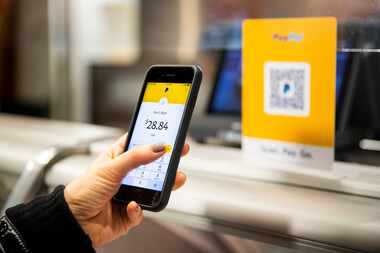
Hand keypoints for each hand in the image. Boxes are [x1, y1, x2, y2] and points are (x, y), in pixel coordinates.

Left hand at [64, 134, 188, 246]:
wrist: (74, 222)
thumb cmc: (82, 191)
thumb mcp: (110, 168)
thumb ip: (136, 157)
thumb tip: (157, 147)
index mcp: (117, 158)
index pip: (138, 143)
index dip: (153, 138)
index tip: (168, 134)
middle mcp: (125, 175)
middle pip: (151, 166)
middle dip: (165, 162)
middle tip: (179, 154)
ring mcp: (128, 194)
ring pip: (153, 188)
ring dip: (163, 186)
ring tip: (173, 180)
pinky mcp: (130, 212)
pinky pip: (143, 209)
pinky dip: (138, 209)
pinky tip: (131, 206)